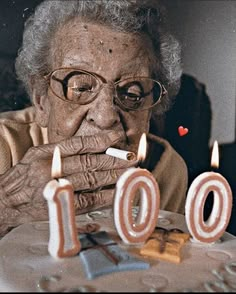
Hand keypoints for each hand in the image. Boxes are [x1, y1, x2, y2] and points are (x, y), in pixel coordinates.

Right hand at [0, 130, 135, 235]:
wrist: (6, 201)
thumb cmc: (24, 175)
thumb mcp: (37, 154)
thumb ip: (61, 150)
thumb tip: (92, 147)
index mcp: (46, 153)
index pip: (78, 144)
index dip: (100, 140)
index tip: (117, 136)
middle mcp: (51, 169)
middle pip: (89, 162)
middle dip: (113, 160)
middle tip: (132, 158)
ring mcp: (56, 188)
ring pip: (91, 180)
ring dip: (114, 176)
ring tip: (130, 172)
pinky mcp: (60, 205)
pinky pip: (87, 200)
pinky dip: (105, 196)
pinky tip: (118, 191)